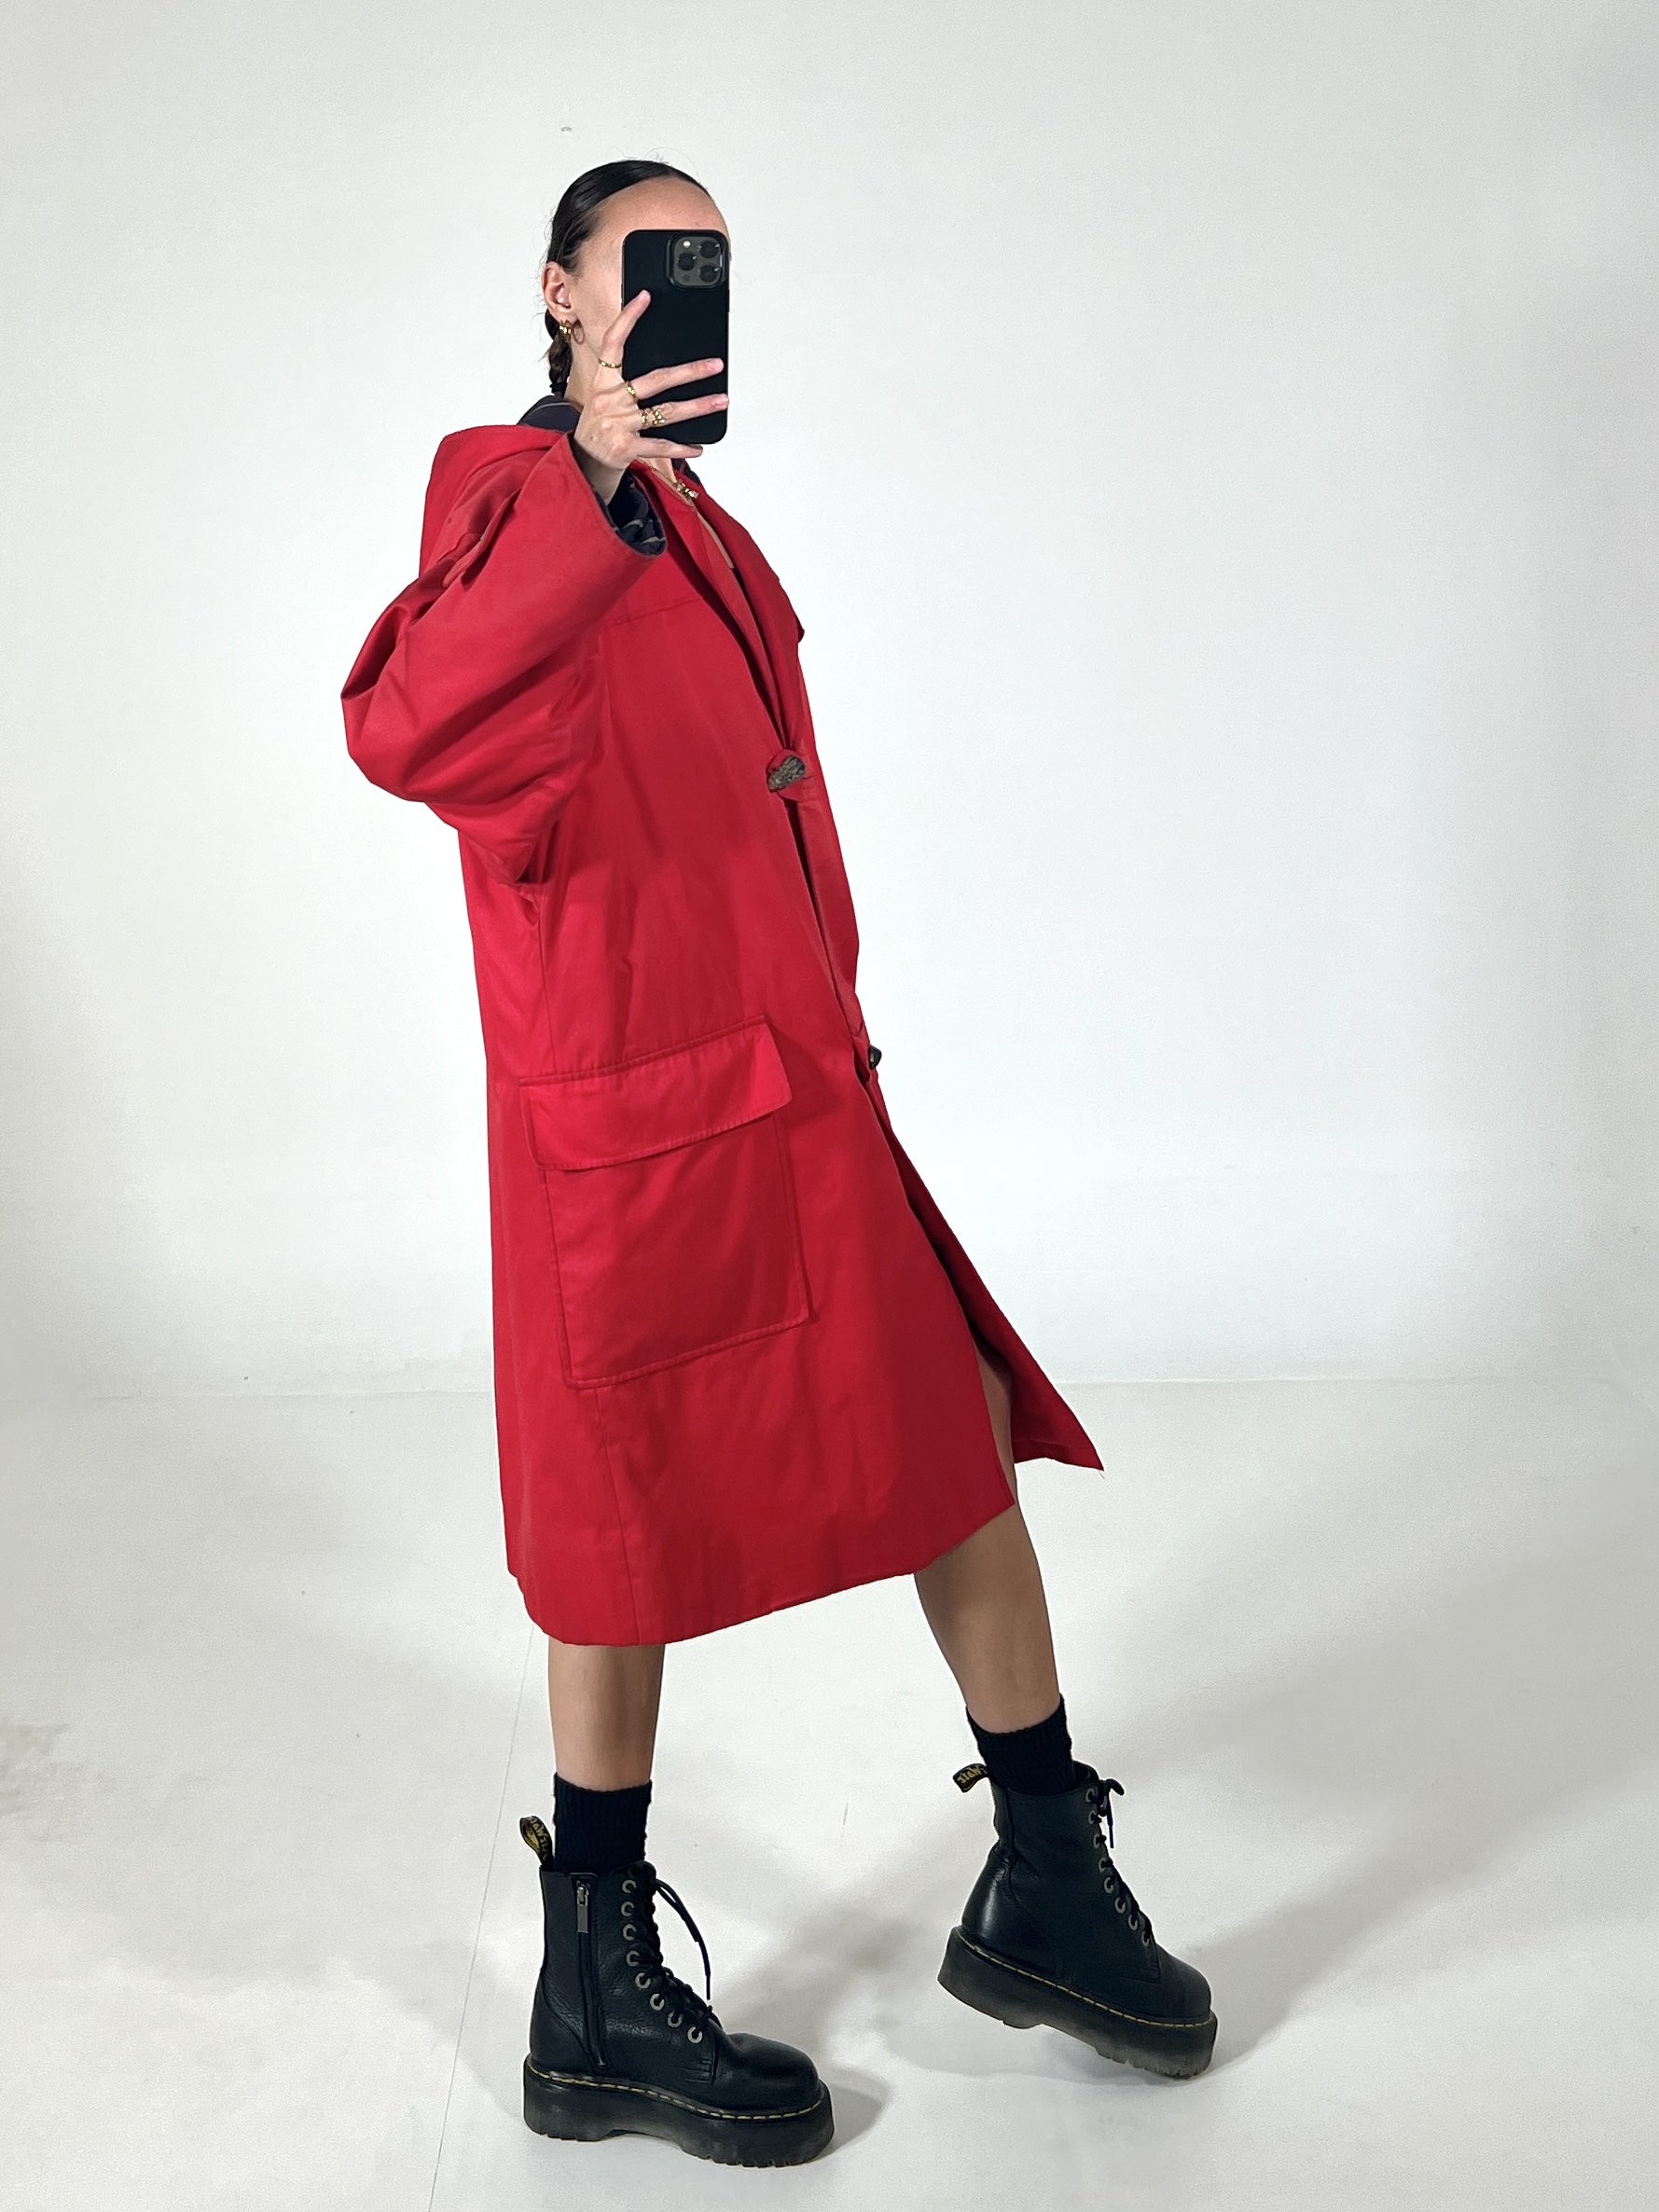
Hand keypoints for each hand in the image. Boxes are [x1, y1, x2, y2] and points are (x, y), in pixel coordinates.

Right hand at [571, 290, 727, 503]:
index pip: (613, 343)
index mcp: (602, 382)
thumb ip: (622, 381)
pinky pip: (661, 445)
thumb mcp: (602, 398)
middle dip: (690, 371)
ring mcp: (618, 424)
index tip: (645, 297)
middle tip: (715, 364)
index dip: (628, 318)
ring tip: (720, 400)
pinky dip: (681, 448)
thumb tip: (659, 368)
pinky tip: (699, 447)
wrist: (582, 463)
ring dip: (698, 406)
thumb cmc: (598, 427)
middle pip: (656, 379)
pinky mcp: (626, 448)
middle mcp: (610, 399)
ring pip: (666, 411)